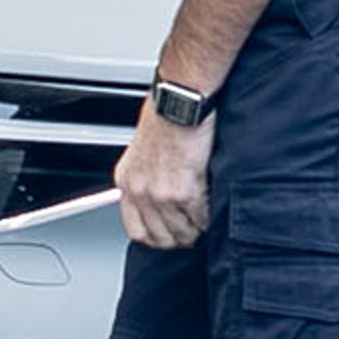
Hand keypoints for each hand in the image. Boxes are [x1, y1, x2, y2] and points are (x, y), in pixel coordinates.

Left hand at [114, 104, 215, 249]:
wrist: (181, 101)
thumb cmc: (166, 115)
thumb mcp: (142, 149)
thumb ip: (147, 176)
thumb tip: (159, 195)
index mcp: (127, 181)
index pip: (136, 229)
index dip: (156, 237)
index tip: (169, 235)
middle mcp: (140, 191)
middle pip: (161, 237)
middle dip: (180, 237)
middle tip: (192, 230)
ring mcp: (161, 194)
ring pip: (182, 233)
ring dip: (197, 230)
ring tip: (204, 219)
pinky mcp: (184, 191)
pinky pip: (201, 220)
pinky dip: (209, 218)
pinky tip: (212, 208)